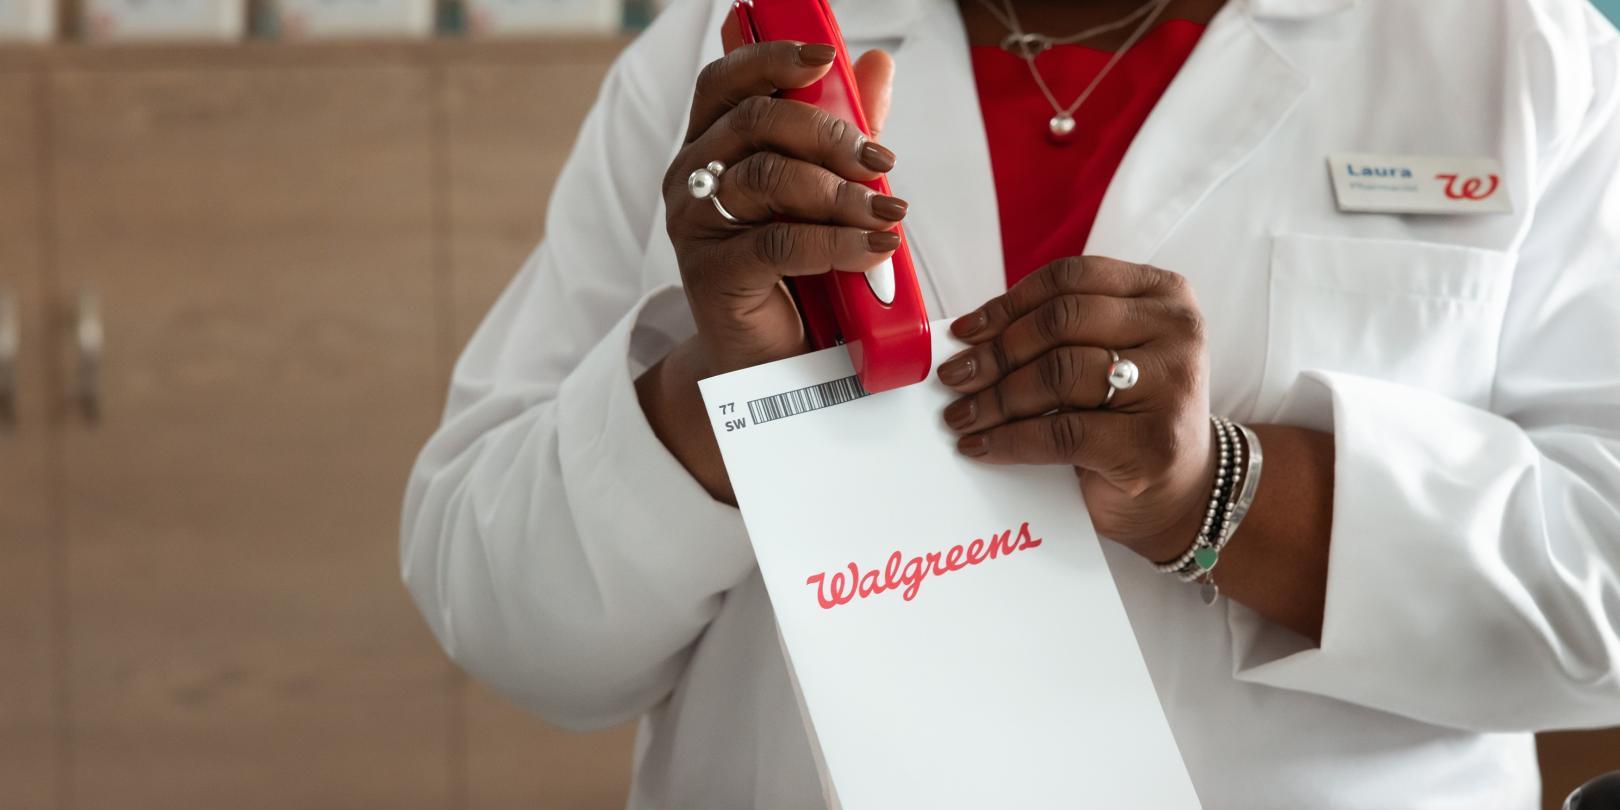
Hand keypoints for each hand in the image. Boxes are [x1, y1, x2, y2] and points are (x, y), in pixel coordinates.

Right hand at [661, 41, 901, 376]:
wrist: (767, 354)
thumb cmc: (793, 266)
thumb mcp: (824, 188)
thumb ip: (843, 125)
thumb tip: (876, 64)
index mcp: (710, 144)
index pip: (727, 82)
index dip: (772, 59)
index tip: (826, 58)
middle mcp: (691, 177)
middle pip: (755, 122)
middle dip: (829, 135)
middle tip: (882, 163)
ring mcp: (695, 225)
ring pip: (767, 179)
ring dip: (839, 192)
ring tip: (888, 214)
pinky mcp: (711, 274)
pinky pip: (778, 242)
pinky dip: (835, 243)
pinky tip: (873, 248)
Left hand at [936, 257, 1215, 562]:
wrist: (1180, 490)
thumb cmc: (1131, 415)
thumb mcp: (1107, 354)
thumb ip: (1059, 333)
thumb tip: (971, 338)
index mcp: (1162, 294)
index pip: (1071, 278)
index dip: (1009, 302)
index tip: (967, 330)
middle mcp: (1176, 331)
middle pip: (1062, 321)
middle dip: (997, 351)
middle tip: (957, 375)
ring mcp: (1170, 386)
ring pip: (1058, 373)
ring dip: (996, 397)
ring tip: (962, 415)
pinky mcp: (1149, 442)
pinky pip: (1060, 432)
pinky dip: (1010, 439)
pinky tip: (982, 445)